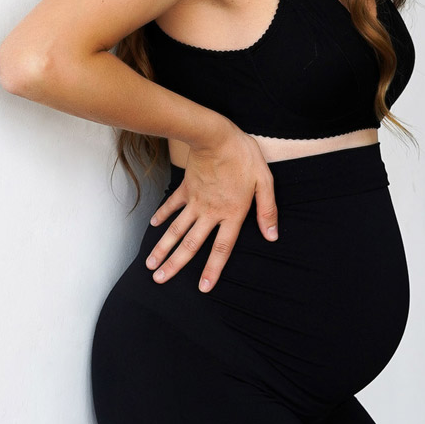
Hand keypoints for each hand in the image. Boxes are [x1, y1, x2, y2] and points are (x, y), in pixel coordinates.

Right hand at [145, 125, 278, 291]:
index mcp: (232, 214)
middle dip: (175, 264)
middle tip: (159, 280)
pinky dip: (163, 215)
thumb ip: (267, 211)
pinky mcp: (187, 188)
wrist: (216, 136)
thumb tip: (273, 236)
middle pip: (191, 244)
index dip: (212, 269)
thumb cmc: (243, 157)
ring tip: (151, 264)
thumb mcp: (264, 181)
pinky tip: (154, 225)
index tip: (202, 287)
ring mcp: (195, 201)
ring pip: (176, 230)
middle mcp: (210, 212)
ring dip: (163, 248)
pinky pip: (172, 205)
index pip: (222, 249)